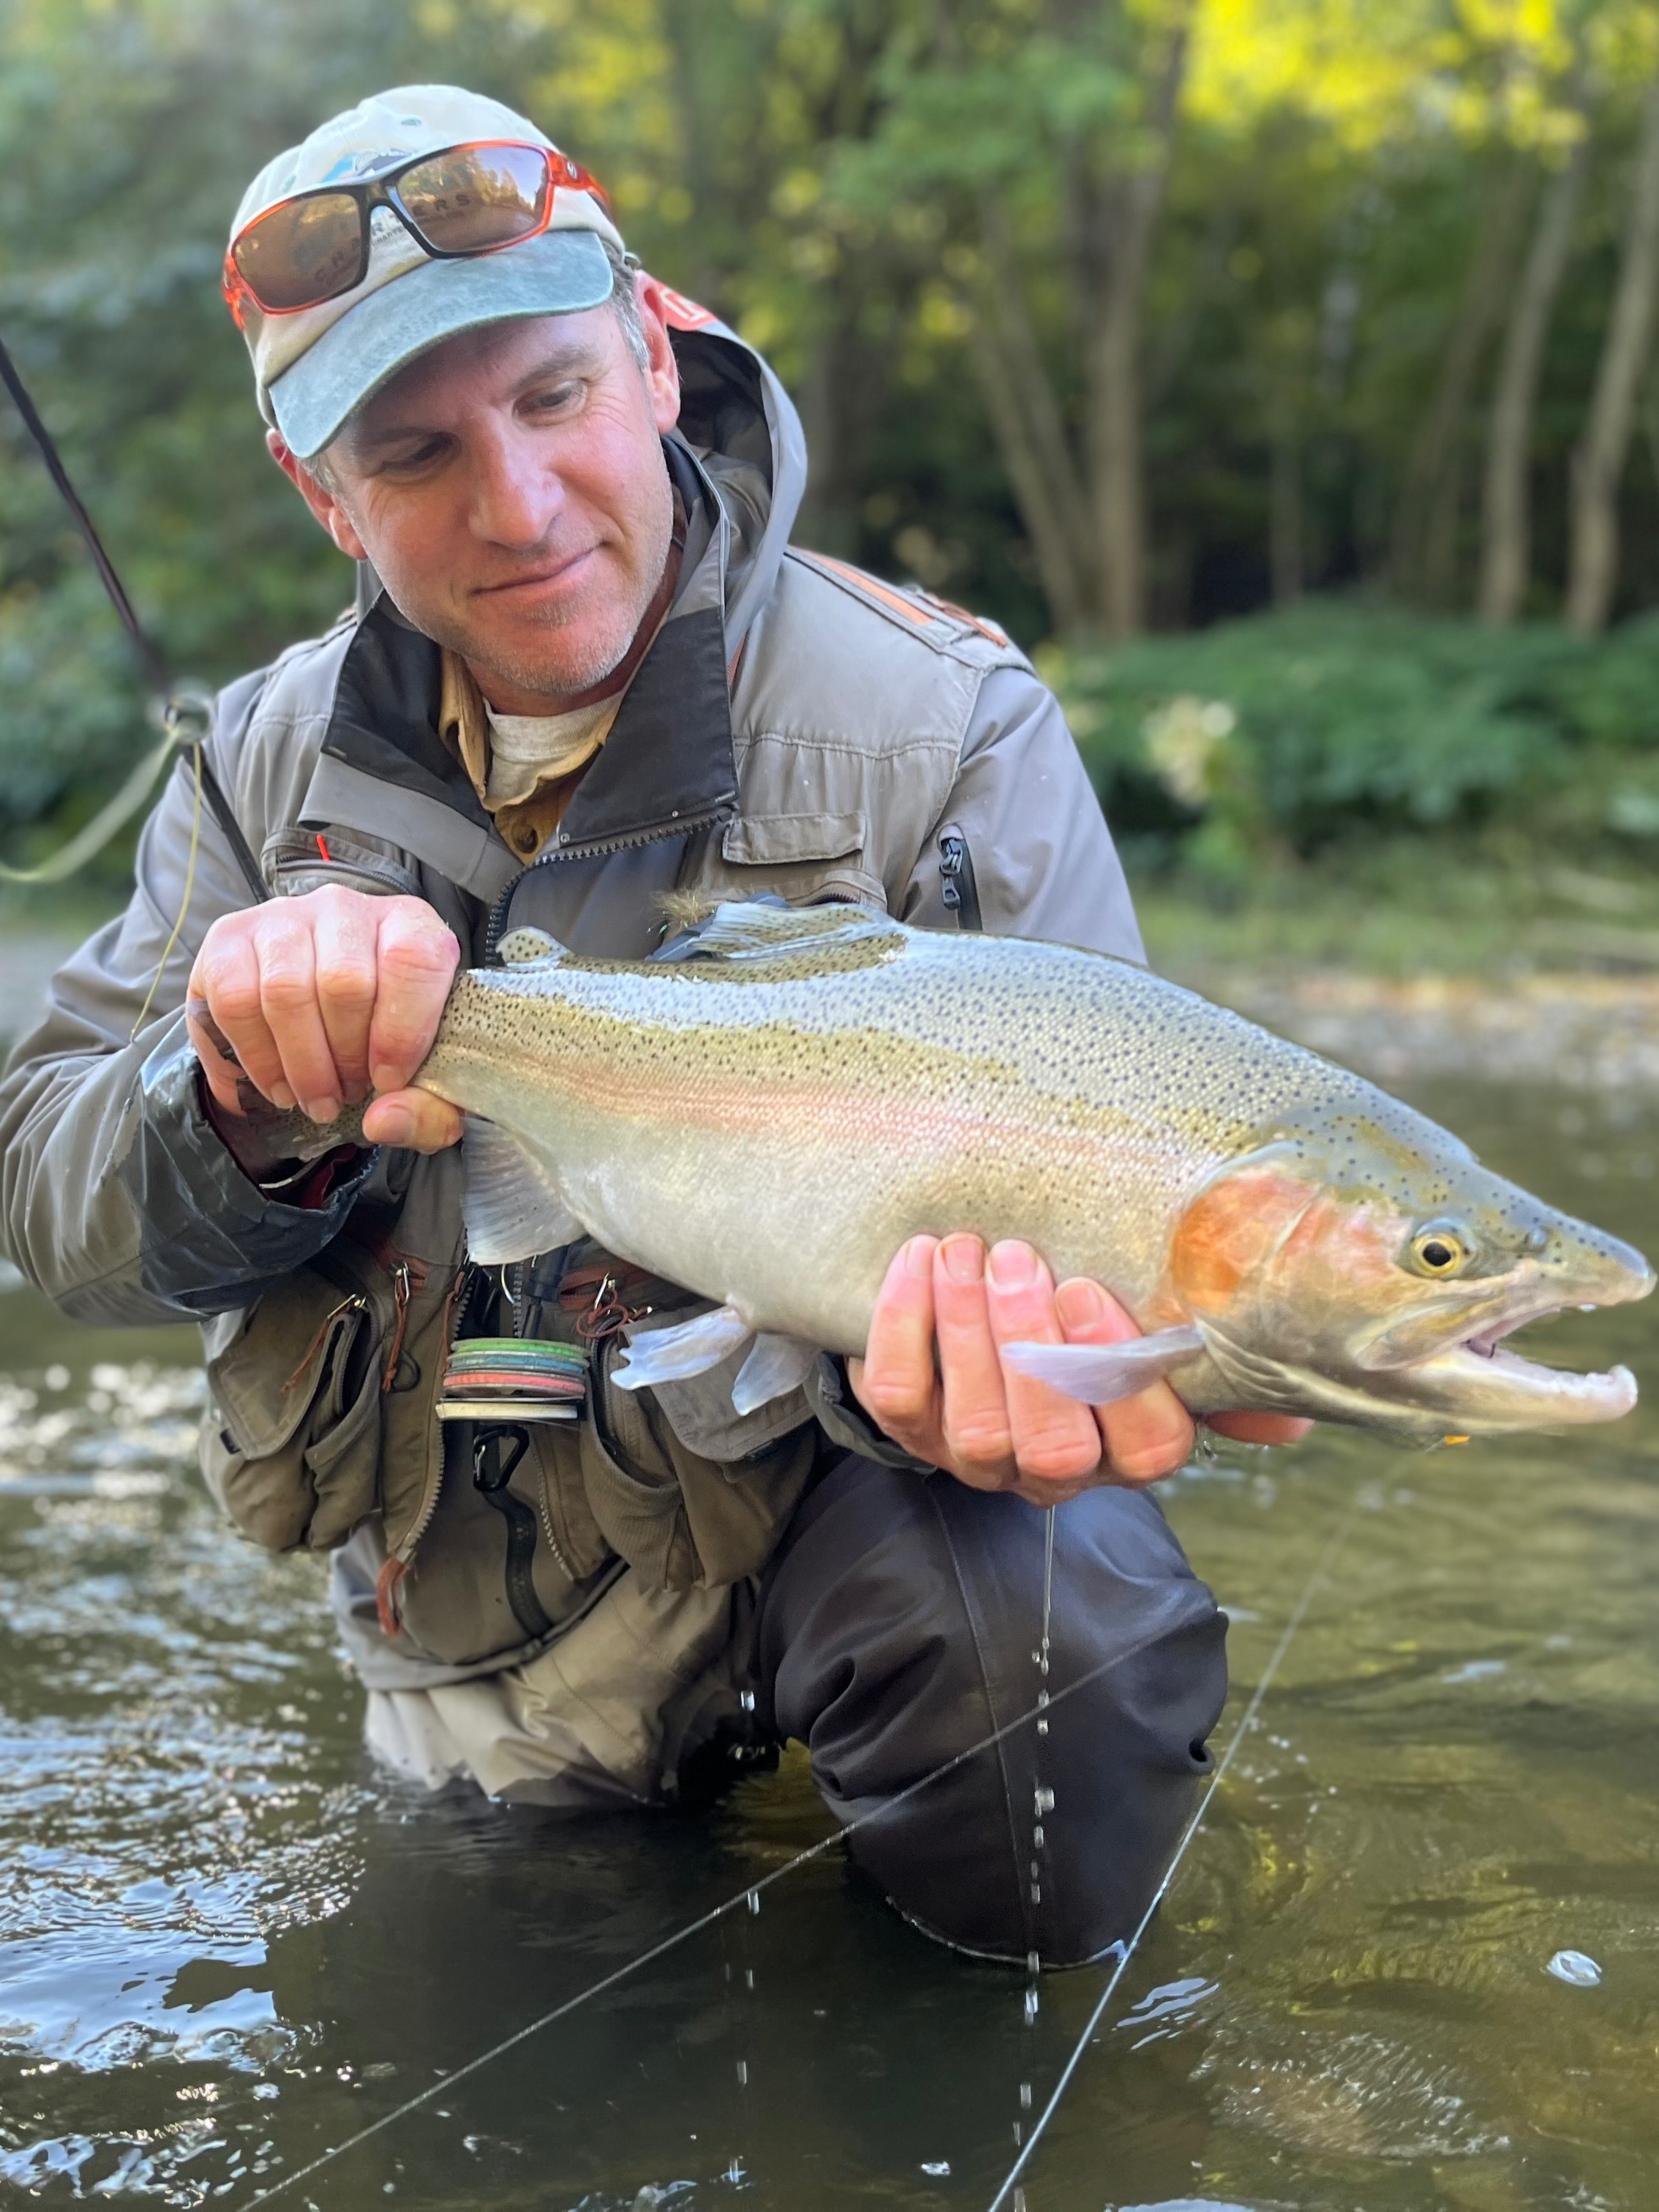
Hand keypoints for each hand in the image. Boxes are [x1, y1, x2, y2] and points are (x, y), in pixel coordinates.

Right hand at [186, 887, 463, 1152]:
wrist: (322, 1012)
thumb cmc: (385, 1040)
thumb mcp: (426, 1077)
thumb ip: (427, 1110)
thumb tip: (382, 1122)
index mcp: (410, 925)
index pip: (414, 960)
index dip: (401, 1031)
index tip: (388, 1081)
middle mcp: (345, 909)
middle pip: (344, 982)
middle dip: (345, 1058)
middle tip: (346, 1095)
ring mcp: (282, 917)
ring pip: (285, 993)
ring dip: (299, 1065)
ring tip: (313, 1098)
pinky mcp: (229, 938)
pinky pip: (233, 1001)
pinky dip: (254, 1057)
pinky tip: (275, 1084)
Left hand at [848, 1234, 1309, 1505]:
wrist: (979, 1307)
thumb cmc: (1086, 1316)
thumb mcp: (1154, 1331)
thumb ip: (1213, 1361)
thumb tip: (1294, 1409)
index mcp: (1128, 1450)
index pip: (1150, 1450)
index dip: (1118, 1373)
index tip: (1087, 1290)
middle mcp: (1054, 1471)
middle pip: (1051, 1445)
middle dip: (1032, 1346)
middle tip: (1020, 1259)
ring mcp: (977, 1457)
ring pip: (972, 1425)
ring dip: (967, 1329)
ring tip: (969, 1249)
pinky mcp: (911, 1428)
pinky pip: (898, 1394)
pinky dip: (904, 1323)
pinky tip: (920, 1258)